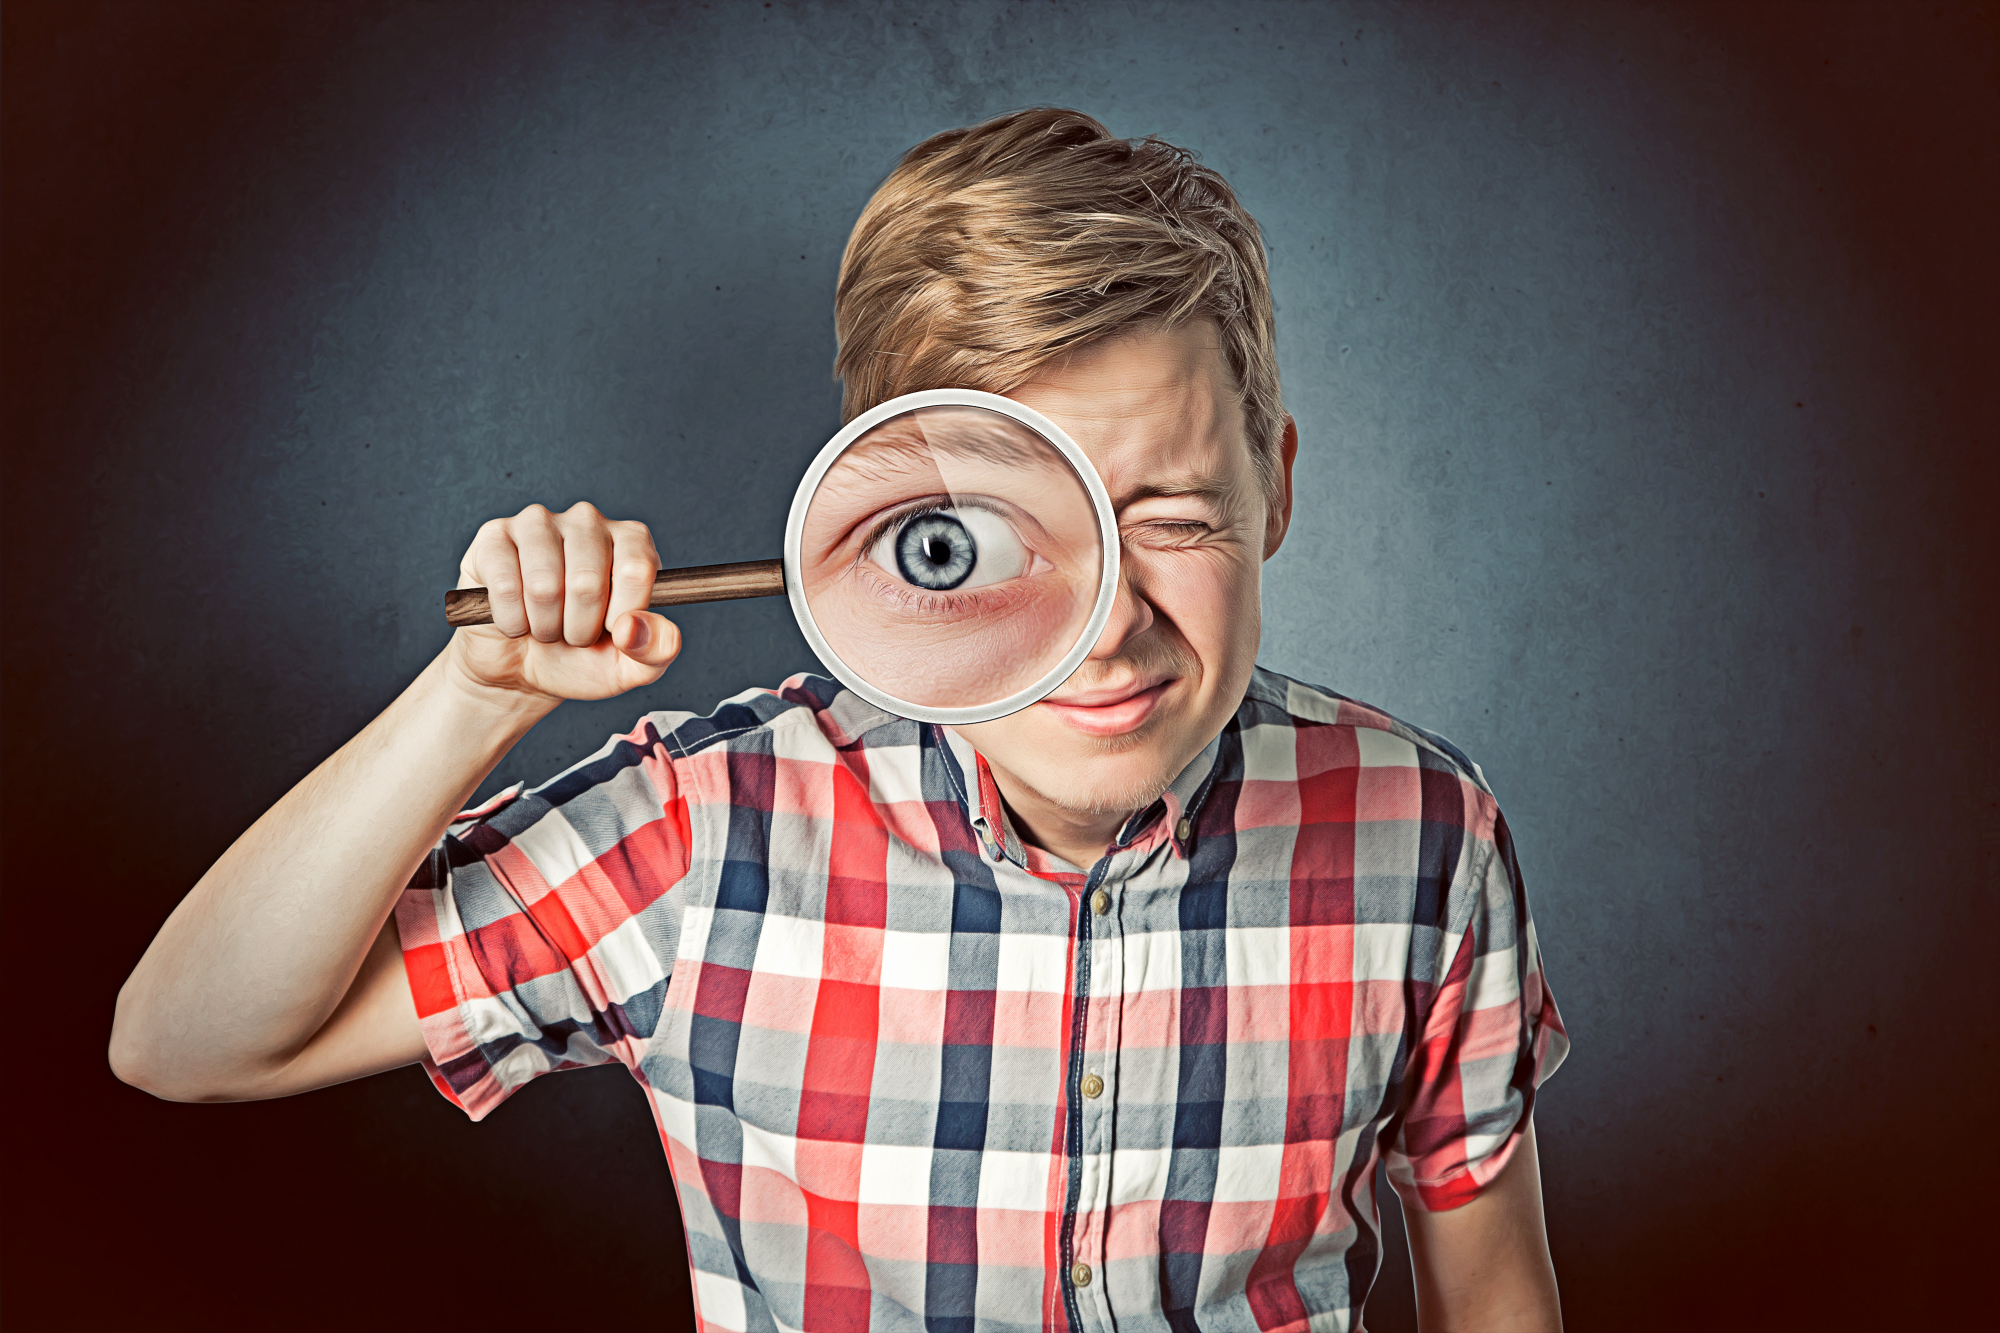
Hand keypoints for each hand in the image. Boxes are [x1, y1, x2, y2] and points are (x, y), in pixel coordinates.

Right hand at [448, 500, 679, 704]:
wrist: (522, 671)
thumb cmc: (582, 659)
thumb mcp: (632, 666)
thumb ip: (657, 649)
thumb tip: (632, 626)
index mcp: (632, 542)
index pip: (637, 570)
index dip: (623, 616)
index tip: (613, 632)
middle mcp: (588, 521)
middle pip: (588, 581)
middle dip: (579, 628)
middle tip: (572, 634)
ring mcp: (538, 523)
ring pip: (544, 585)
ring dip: (544, 626)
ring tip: (545, 627)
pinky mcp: (494, 537)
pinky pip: (506, 586)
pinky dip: (511, 621)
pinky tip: (514, 619)